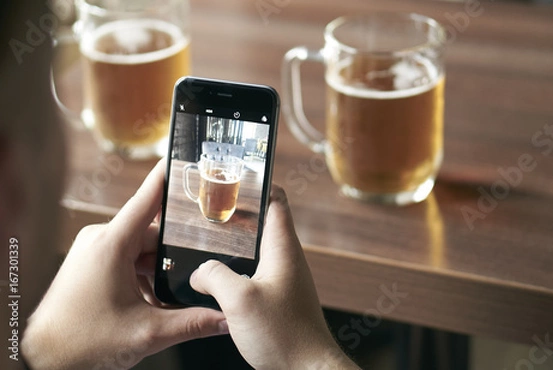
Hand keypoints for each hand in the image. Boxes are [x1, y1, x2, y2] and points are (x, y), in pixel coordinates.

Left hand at [22, 159, 227, 369]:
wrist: (43, 361)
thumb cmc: (83, 344)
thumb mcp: (147, 333)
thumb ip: (193, 323)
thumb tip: (227, 319)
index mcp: (112, 245)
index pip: (148, 199)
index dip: (168, 177)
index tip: (184, 157)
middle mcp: (100, 240)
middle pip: (152, 234)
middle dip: (174, 256)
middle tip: (197, 274)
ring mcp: (93, 252)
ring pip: (140, 250)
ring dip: (158, 272)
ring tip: (167, 301)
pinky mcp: (90, 264)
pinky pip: (126, 261)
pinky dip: (142, 278)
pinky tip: (151, 304)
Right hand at [190, 185, 358, 368]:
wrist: (306, 369)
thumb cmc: (284, 335)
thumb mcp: (239, 300)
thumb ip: (213, 277)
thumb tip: (197, 272)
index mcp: (283, 248)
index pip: (276, 200)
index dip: (257, 182)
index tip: (232, 175)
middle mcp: (286, 258)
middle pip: (262, 222)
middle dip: (236, 214)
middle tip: (206, 211)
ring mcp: (283, 277)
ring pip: (256, 249)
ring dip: (232, 245)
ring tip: (203, 243)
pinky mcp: (277, 296)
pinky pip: (254, 272)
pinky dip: (235, 269)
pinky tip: (214, 280)